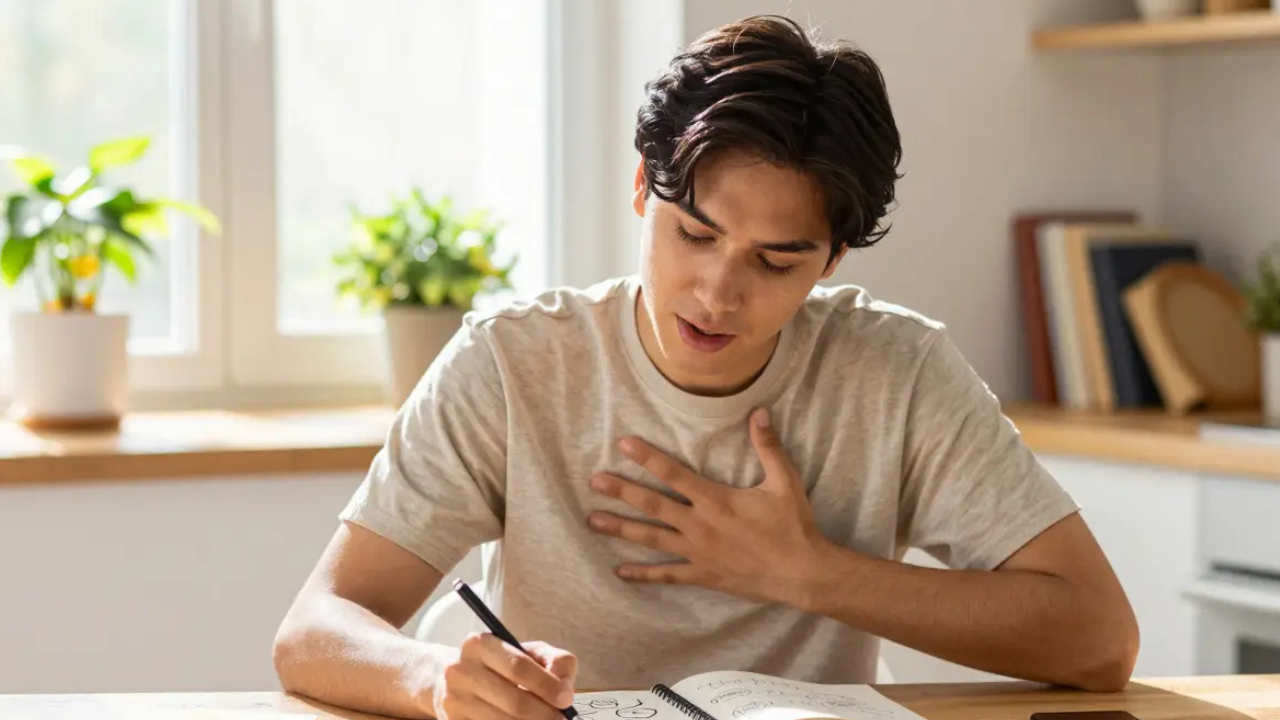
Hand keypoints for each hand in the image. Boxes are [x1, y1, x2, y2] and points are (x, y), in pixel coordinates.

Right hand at [430, 634, 575, 719]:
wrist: (458, 680)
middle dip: (545, 714)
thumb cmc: (503, 665)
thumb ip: (554, 661)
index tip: (566, 699)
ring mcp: (454, 700)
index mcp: (480, 645)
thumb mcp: (529, 652)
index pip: (518, 667)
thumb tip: (564, 690)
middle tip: (562, 719)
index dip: (546, 685)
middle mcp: (461, 671)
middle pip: (514, 702)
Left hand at [587, 407, 833, 606]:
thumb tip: (758, 412)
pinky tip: (620, 572)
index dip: (647, 457)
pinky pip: (667, 575)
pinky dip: (643, 575)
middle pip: (653, 505)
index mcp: (716, 500)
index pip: (674, 473)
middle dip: (622, 492)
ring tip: (593, 521)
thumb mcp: (784, 481)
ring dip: (621, 528)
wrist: (802, 573)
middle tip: (595, 482)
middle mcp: (700, 525)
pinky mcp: (703, 574)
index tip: (623, 444)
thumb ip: (768, 447)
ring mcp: (698, 552)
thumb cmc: (793, 525)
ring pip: (651, 539)